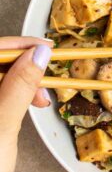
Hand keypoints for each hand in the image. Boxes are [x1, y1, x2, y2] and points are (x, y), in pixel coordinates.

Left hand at [0, 37, 52, 171]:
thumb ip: (19, 86)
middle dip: (25, 67)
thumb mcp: (2, 127)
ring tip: (40, 99)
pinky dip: (17, 96)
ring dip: (24, 83)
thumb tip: (39, 53)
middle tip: (47, 78)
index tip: (47, 47)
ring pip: (1, 78)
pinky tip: (29, 104)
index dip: (20, 45)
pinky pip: (1, 93)